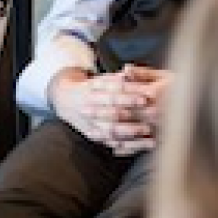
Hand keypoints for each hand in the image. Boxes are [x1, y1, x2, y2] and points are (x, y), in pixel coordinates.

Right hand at [52, 65, 169, 153]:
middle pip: (111, 114)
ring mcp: (91, 124)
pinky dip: (128, 146)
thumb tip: (130, 71)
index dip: (128, 96)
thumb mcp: (102, 79)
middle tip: (151, 118)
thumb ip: (117, 78)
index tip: (145, 98)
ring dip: (132, 134)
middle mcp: (90, 108)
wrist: (65, 101)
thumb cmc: (93, 88)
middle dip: (132, 117)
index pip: (111, 93)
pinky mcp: (94, 136)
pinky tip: (144, 146)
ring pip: (111, 131)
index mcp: (92, 90)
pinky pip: (112, 143)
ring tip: (150, 134)